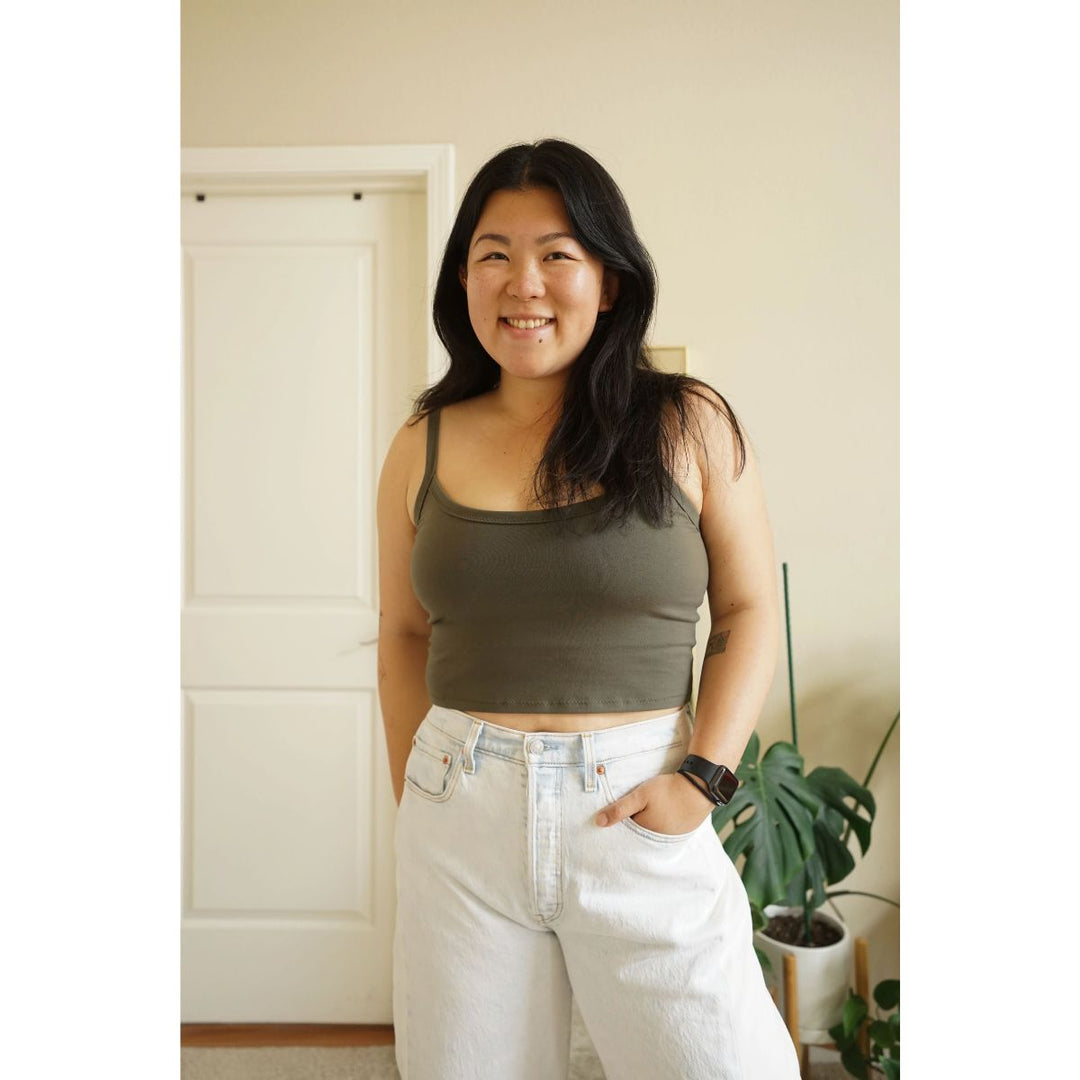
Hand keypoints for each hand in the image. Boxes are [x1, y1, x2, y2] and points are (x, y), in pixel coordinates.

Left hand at [595, 772, 714, 834]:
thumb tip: (598, 823)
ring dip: (649, 823)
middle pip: (640, 833)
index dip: (621, 823)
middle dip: (634, 824)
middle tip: (636, 810)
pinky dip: (662, 823)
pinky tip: (662, 812)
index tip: (617, 814)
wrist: (700, 787)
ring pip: (653, 831)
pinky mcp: (683, 831)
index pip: (626, 832)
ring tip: (649, 811)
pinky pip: (666, 830)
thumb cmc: (668, 791)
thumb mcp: (640, 796)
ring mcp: (672, 837)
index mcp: (645, 833)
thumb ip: (619, 809)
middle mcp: (658, 840)